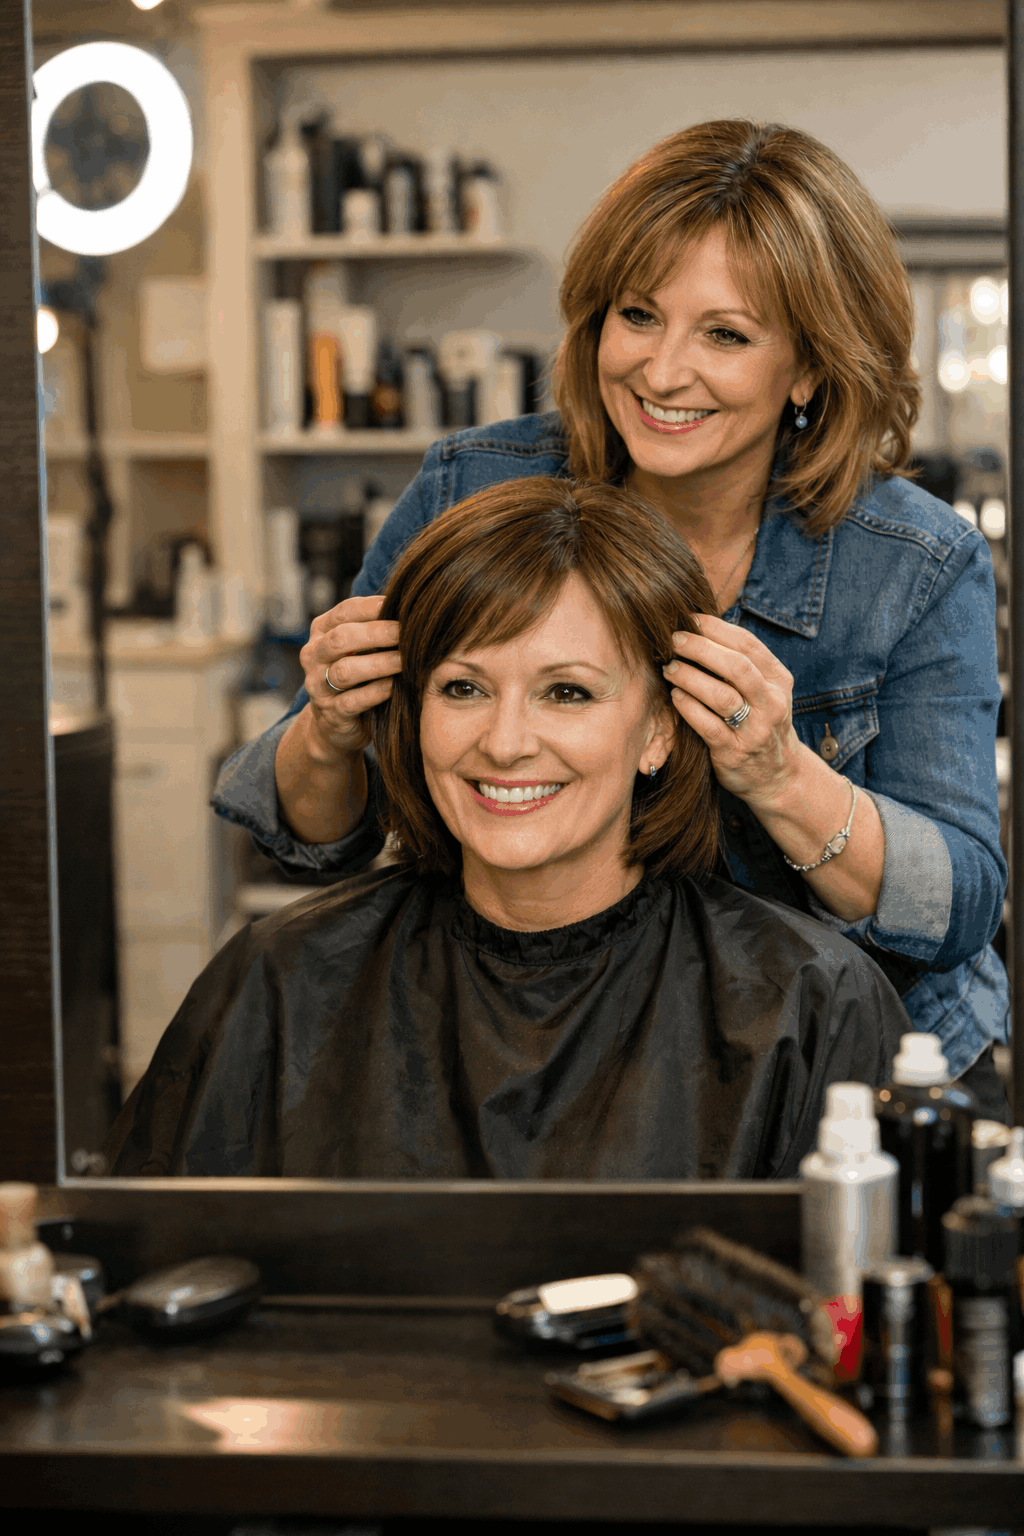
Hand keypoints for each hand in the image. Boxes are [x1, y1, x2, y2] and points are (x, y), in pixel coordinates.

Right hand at [299, 594, 400, 760]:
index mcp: (321, 631)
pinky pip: (352, 701)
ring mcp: (318, 686)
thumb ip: (374, 628)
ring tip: (405, 661)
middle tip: (405, 633)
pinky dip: (375, 692)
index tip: (401, 606)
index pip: (344, 611)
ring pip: (345, 671)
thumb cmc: (357, 674)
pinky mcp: (330, 713)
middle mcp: (314, 656)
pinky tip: (393, 686)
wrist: (334, 722)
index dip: (373, 608)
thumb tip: (411, 607)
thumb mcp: (358, 647)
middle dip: (377, 633)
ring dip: (379, 664)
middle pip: (341, 639)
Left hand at [662, 614, 801, 806]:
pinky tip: (674, 696)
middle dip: (701, 648)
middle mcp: (771, 703)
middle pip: (736, 667)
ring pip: (722, 696)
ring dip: (690, 678)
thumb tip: (701, 628)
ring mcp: (755, 730)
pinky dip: (688, 707)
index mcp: (779, 680)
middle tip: (674, 640)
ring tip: (670, 668)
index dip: (717, 628)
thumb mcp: (765, 691)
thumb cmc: (760, 723)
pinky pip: (708, 725)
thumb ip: (742, 664)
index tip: (691, 618)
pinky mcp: (734, 752)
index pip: (748, 645)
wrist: (778, 775)